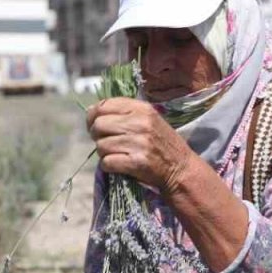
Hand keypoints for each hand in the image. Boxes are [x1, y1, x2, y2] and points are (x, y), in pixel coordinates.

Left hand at [86, 97, 201, 194]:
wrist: (180, 167)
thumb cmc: (161, 142)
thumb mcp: (149, 119)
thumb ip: (124, 113)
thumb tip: (91, 111)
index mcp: (142, 108)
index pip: (104, 105)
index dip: (93, 116)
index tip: (94, 124)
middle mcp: (140, 123)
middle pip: (99, 125)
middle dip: (96, 135)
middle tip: (106, 141)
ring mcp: (139, 143)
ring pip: (101, 145)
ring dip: (104, 153)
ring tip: (117, 154)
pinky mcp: (136, 162)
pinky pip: (107, 162)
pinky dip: (108, 166)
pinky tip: (119, 164)